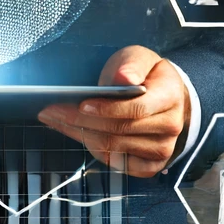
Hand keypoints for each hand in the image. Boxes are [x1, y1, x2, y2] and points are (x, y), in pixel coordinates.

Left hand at [38, 46, 189, 178]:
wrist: (166, 97)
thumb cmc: (148, 75)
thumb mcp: (140, 58)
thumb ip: (132, 64)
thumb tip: (123, 79)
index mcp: (171, 95)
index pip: (137, 109)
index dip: (107, 109)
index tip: (81, 104)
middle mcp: (171, 125)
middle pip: (120, 130)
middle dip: (83, 122)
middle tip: (52, 111)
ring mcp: (163, 149)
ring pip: (114, 148)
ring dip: (82, 135)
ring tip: (57, 120)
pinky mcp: (152, 165)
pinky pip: (118, 165)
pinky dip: (94, 151)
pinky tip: (79, 135)